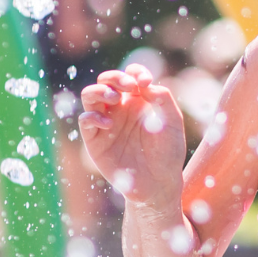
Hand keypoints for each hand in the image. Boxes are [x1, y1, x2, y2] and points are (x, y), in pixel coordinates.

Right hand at [79, 64, 185, 207]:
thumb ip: (162, 99)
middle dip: (116, 77)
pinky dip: (93, 116)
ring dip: (100, 91)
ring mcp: (106, 123)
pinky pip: (85, 120)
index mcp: (139, 101)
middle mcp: (120, 109)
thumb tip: (143, 84)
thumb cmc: (168, 153)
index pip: (131, 75)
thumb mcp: (172, 123)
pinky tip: (109, 124)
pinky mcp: (95, 140)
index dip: (135, 72)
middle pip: (107, 80)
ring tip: (115, 99)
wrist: (158, 184)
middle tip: (130, 87)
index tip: (145, 82)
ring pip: (90, 95)